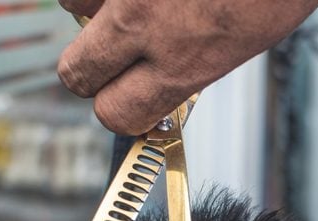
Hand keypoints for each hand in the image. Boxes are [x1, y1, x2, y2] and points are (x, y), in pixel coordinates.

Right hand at [57, 0, 317, 133]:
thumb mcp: (245, 39)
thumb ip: (192, 62)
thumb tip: (162, 76)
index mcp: (183, 61)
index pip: (116, 112)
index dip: (121, 106)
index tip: (128, 96)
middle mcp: (143, 22)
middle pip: (75, 72)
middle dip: (92, 66)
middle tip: (115, 51)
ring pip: (72, 4)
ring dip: (93, 3)